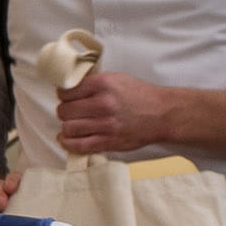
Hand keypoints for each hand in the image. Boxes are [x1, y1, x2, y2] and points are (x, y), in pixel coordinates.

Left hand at [51, 68, 183, 159]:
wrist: (163, 114)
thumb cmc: (139, 95)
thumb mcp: (117, 79)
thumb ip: (93, 83)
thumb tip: (69, 88)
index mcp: (103, 84)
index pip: (66, 91)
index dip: (63, 95)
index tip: (67, 97)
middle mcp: (102, 104)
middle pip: (64, 111)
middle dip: (64, 111)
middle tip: (71, 112)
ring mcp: (105, 125)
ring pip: (68, 128)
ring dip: (66, 127)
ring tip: (72, 125)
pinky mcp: (109, 142)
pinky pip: (79, 145)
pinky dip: (68, 143)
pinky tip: (67, 139)